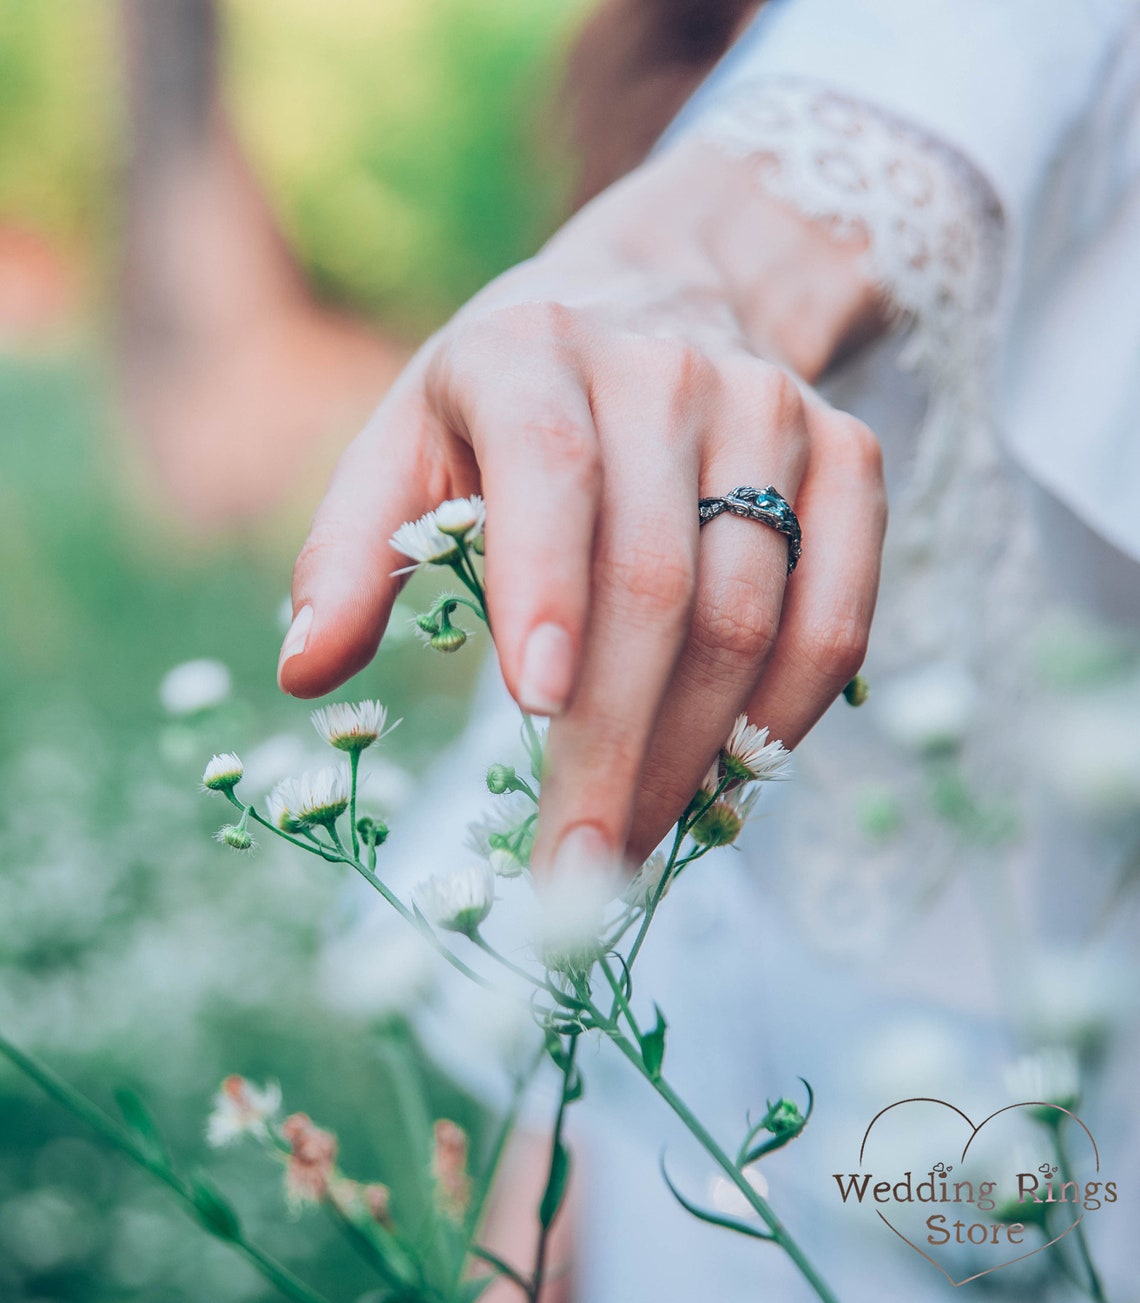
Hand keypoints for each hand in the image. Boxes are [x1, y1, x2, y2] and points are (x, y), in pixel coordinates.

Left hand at [278, 137, 887, 870]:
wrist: (660, 294)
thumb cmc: (507, 400)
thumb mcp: (406, 443)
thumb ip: (350, 550)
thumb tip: (304, 674)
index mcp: (532, 351)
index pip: (552, 470)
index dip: (547, 591)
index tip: (532, 713)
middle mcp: (666, 370)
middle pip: (657, 579)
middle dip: (615, 743)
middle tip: (576, 873)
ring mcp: (772, 410)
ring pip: (753, 611)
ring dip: (696, 753)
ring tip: (636, 845)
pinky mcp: (848, 456)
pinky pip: (839, 612)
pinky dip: (790, 715)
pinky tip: (732, 780)